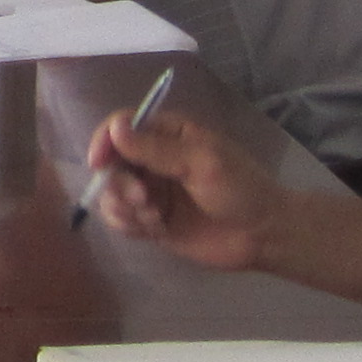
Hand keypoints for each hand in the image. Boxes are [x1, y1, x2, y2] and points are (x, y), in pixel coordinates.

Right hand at [77, 78, 275, 268]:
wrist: (262, 235)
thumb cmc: (240, 189)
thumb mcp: (202, 163)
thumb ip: (156, 149)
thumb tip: (115, 128)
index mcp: (168, 134)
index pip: (121, 126)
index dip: (105, 141)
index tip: (99, 163)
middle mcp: (153, 160)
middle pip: (112, 163)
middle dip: (120, 183)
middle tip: (144, 200)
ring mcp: (152, 192)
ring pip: (112, 193)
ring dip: (124, 207)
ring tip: (153, 219)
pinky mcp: (152, 221)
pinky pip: (121, 219)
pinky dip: (128, 225)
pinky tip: (154, 230)